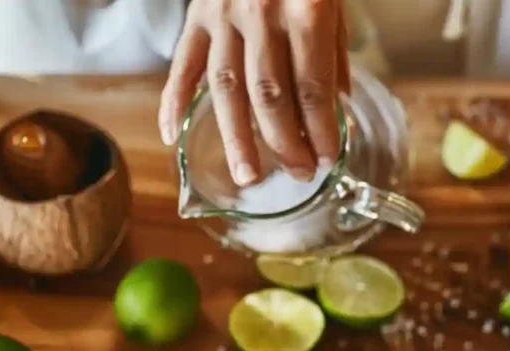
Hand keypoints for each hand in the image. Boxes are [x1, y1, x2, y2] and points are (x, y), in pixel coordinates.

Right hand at [158, 0, 350, 184]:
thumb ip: (333, 51)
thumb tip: (336, 106)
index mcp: (306, 8)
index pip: (312, 87)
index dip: (319, 130)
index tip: (326, 158)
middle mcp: (261, 14)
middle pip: (269, 95)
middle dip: (284, 142)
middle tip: (296, 172)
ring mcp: (223, 15)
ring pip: (226, 89)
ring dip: (237, 137)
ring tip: (247, 175)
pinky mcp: (197, 15)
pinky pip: (182, 64)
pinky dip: (173, 103)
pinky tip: (173, 136)